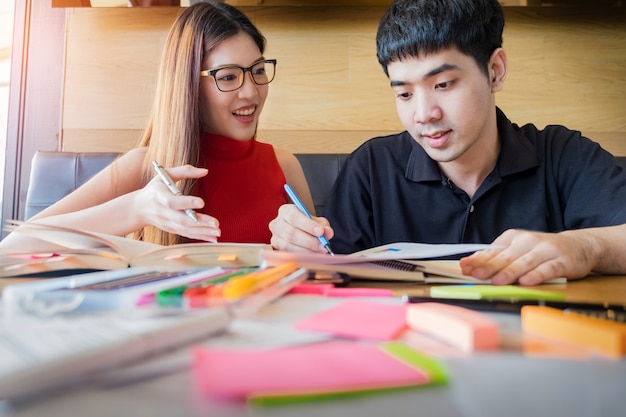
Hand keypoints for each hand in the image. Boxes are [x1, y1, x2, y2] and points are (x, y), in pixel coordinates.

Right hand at [137, 164, 220, 241]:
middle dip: (200, 222)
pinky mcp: (171, 230)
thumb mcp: (165, 175)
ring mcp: (167, 223)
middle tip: (216, 223)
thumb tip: (205, 171)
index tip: (201, 202)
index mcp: (159, 196)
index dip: (186, 202)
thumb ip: (185, 171)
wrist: (139, 208)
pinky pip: (186, 234)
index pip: (173, 202)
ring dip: (203, 232)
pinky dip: (200, 237)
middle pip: (181, 219)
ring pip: (186, 229)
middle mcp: (162, 212)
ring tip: (217, 231)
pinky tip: (212, 238)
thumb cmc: (155, 188)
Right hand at [269, 204, 333, 252]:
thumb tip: (327, 232)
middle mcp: (277, 224)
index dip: (307, 224)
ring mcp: (274, 238)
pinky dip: (301, 257)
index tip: (320, 231)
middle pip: (290, 233)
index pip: (294, 216)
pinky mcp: (276, 251)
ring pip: (288, 246)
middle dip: (308, 241)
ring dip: (306, 251)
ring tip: (319, 252)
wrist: (300, 235)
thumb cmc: (308, 227)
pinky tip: (312, 257)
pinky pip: (287, 255)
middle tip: (323, 246)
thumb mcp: (317, 223)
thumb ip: (323, 226)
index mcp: (286, 211)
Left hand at [459, 229, 595, 284]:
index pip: (493, 250)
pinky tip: (527, 282)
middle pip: (506, 256)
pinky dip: (537, 275)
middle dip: (490, 266)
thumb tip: (471, 264)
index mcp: (514, 237)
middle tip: (476, 274)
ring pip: (525, 262)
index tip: (465, 267)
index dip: (478, 260)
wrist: (579, 245)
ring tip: (497, 281)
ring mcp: (546, 250)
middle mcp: (529, 241)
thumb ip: (496, 257)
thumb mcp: (517, 250)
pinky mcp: (563, 261)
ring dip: (510, 272)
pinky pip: (548, 269)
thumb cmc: (541, 251)